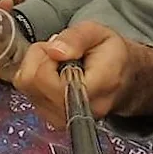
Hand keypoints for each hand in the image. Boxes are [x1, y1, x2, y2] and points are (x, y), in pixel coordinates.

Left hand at [14, 20, 152, 128]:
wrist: (124, 78)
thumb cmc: (111, 54)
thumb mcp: (98, 32)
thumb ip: (76, 37)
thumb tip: (54, 50)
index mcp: (97, 87)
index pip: (51, 81)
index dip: (46, 58)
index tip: (59, 47)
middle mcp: (81, 111)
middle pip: (33, 85)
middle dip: (37, 60)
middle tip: (57, 51)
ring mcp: (66, 120)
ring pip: (27, 91)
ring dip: (34, 69)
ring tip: (56, 62)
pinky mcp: (55, 121)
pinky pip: (29, 97)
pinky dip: (34, 80)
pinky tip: (52, 74)